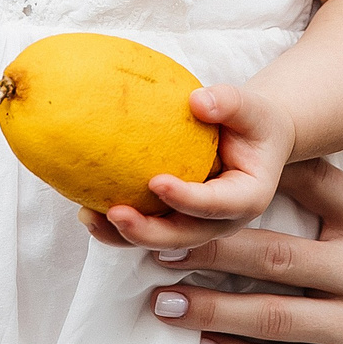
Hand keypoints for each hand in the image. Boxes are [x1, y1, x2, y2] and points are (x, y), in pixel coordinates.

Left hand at [95, 84, 294, 250]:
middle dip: (147, 231)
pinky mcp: (177, 222)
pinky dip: (117, 228)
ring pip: (160, 241)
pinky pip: (147, 230)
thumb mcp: (252, 107)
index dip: (186, 199)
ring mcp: (198, 226)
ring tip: (89, 217)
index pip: (216, 204)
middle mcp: (222, 221)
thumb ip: (230, 102)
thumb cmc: (254, 121)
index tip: (155, 182)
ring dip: (123, 236)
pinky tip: (88, 211)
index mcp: (248, 198)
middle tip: (114, 213)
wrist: (254, 138)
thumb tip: (197, 101)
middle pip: (183, 236)